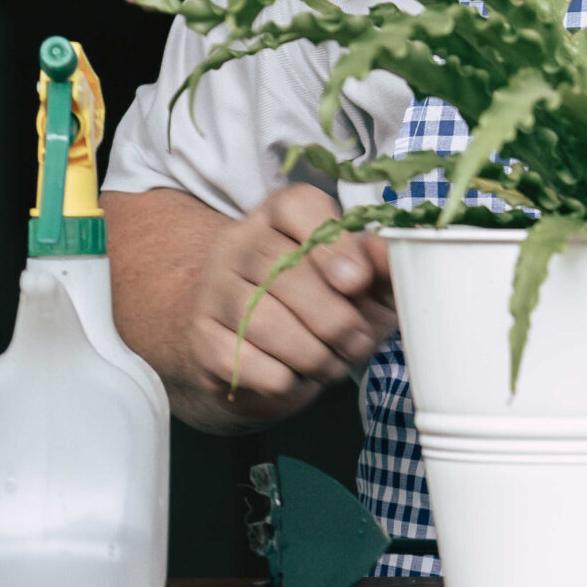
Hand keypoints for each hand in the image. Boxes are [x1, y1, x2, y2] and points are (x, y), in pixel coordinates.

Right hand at [180, 184, 396, 426]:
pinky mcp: (202, 336)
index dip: (333, 246)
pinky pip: (240, 359)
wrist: (263, 352)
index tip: (358, 282)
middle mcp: (241, 242)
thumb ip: (381, 267)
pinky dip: (279, 378)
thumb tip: (384, 253)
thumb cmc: (327, 307)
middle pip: (280, 269)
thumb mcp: (366, 285)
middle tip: (357, 342)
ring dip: (309, 353)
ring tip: (331, 364)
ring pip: (260, 318)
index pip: (299, 208)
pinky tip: (295, 377)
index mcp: (284, 214)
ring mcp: (214, 288)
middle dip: (331, 317)